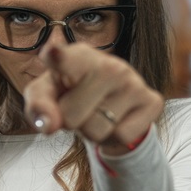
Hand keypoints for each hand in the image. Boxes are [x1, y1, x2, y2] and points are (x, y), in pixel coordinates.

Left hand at [23, 42, 163, 155]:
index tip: (51, 53)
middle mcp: (108, 64)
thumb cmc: (70, 93)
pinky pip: (121, 137)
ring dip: (91, 132)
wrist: (111, 103)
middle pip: (71, 117)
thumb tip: (49, 125)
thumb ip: (38, 106)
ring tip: (97, 114)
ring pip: (97, 130)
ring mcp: (133, 81)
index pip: (65, 59)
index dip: (57, 58)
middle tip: (79, 109)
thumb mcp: (46, 95)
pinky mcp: (152, 100)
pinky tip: (116, 120)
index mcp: (76, 56)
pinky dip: (113, 137)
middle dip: (70, 122)